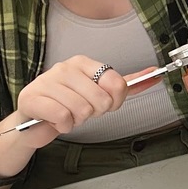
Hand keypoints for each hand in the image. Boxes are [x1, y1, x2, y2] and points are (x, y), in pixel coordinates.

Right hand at [14, 57, 162, 148]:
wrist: (34, 121)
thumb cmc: (67, 105)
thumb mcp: (98, 93)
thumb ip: (124, 85)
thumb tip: (154, 75)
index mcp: (83, 63)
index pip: (116, 81)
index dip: (115, 101)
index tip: (104, 104)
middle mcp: (65, 67)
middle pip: (101, 99)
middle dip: (93, 113)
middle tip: (79, 111)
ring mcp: (47, 81)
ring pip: (82, 109)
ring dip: (76, 121)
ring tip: (66, 115)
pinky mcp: (33, 98)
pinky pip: (63, 117)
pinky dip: (62, 125)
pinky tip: (55, 121)